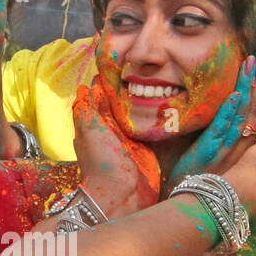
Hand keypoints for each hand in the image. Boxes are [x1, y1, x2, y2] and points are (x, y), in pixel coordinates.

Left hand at [73, 79, 159, 216]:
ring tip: (165, 79)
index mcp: (99, 123)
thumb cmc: (101, 162)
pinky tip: (170, 103)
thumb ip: (86, 110)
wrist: (121, 195)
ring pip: (140, 112)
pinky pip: (153, 127)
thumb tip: (84, 87)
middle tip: (150, 66)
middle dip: (134, 86)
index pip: (105, 95)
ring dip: (149, 100)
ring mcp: (133, 138)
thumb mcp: (89, 132)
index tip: (125, 60)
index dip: (113, 79)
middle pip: (124, 102)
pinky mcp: (149, 147)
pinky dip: (159, 117)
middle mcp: (116, 128)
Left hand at [168, 44, 255, 183]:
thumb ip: (241, 131)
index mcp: (250, 141)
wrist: (195, 200)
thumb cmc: (209, 174)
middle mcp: (244, 143)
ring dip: (250, 87)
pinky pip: (221, 130)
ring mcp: (228, 147)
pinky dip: (228, 112)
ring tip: (254, 62)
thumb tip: (255, 111)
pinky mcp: (209, 152)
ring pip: (244, 114)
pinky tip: (234, 95)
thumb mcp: (230, 152)